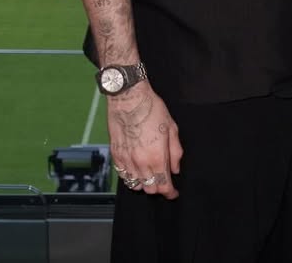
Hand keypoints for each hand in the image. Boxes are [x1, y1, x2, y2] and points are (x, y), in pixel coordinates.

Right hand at [106, 82, 183, 199]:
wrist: (129, 97)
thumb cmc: (151, 109)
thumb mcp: (172, 128)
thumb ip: (175, 152)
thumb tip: (175, 168)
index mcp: (157, 157)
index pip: (163, 186)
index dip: (170, 193)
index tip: (173, 193)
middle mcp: (140, 162)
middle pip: (150, 188)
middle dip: (159, 188)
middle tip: (164, 181)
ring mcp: (126, 159)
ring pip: (135, 184)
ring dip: (144, 183)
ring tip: (150, 175)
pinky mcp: (116, 154)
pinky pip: (122, 175)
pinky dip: (130, 177)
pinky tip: (136, 170)